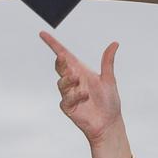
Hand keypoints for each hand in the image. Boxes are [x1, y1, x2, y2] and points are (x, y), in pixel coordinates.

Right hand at [39, 32, 127, 157]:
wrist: (109, 123)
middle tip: (64, 58)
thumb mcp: (109, 79)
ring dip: (68, 79)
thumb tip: (115, 44)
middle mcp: (73, 81)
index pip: (64, 55)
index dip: (53, 45)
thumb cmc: (109, 102)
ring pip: (61, 82)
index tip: (43, 34)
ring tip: (77, 79)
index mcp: (81, 71)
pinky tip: (84, 95)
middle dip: (61, 62)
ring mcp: (69, 94)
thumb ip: (108, 62)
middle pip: (60, 67)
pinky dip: (74, 95)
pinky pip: (65, 99)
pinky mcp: (68, 107)